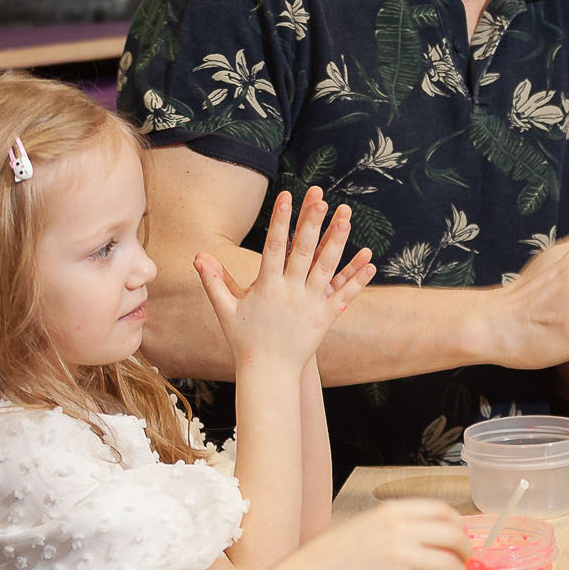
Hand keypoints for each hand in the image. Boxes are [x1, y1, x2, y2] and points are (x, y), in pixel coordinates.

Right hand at [192, 188, 373, 372]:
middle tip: (320, 197)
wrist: (268, 373)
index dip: (280, 220)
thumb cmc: (244, 340)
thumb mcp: (225, 309)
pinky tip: (370, 258)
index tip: (285, 196)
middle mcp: (290, 292)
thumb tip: (198, 256)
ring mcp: (310, 304)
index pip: (273, 246)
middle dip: (312, 223)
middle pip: (303, 251)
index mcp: (266, 287)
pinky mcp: (326, 317)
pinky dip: (358, 277)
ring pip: (327, 268)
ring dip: (338, 241)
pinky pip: (345, 294)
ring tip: (346, 217)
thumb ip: (214, 281)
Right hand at [287, 499, 484, 569]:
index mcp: (391, 512)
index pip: (441, 511)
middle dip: (465, 552)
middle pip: (454, 536)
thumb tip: (419, 526)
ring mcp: (399, 555)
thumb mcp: (361, 528)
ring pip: (450, 565)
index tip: (459, 538)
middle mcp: (399, 528)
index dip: (457, 526)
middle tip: (466, 564)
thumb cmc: (327, 560)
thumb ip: (390, 525)